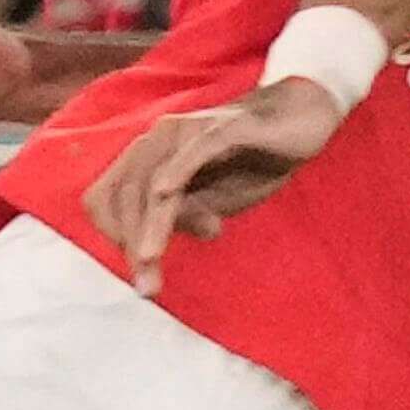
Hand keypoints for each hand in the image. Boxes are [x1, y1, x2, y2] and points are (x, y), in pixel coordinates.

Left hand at [84, 75, 346, 291]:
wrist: (299, 122)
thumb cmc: (251, 161)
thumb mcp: (213, 202)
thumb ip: (183, 217)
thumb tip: (157, 245)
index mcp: (151, 156)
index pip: (110, 196)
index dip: (116, 233)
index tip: (137, 268)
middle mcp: (161, 139)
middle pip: (126, 193)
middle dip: (131, 242)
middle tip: (148, 287)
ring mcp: (189, 132)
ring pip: (154, 180)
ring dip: (149, 225)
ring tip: (151, 261)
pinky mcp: (223, 129)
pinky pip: (192, 153)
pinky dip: (175, 175)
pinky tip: (165, 196)